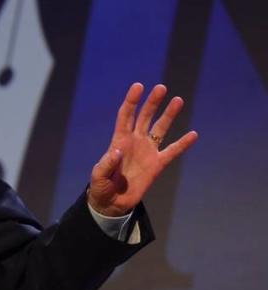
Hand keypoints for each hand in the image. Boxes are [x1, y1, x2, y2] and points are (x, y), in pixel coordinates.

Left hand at [88, 83, 198, 216]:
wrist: (112, 203)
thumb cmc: (101, 187)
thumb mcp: (98, 176)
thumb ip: (107, 163)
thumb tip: (118, 150)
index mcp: (119, 140)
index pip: (126, 116)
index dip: (132, 101)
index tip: (138, 86)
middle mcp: (134, 141)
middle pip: (144, 117)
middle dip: (152, 102)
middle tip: (161, 88)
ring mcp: (147, 151)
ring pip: (160, 128)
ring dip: (168, 115)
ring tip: (178, 100)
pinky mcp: (157, 165)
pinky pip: (172, 151)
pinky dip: (183, 144)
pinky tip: (193, 134)